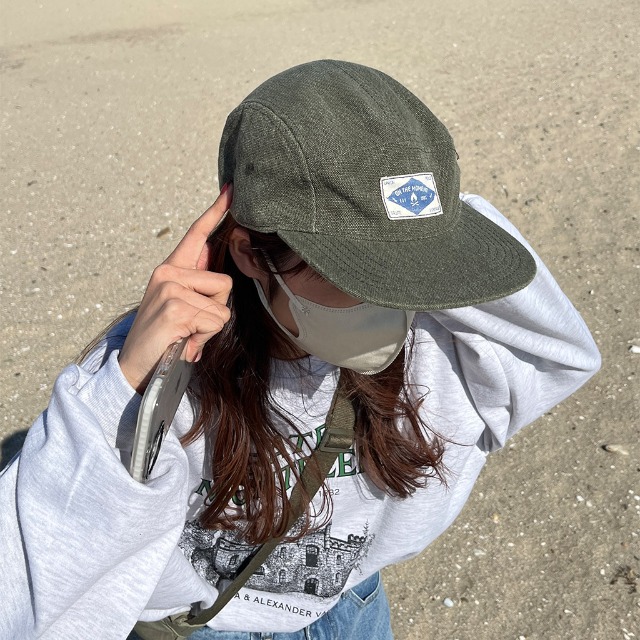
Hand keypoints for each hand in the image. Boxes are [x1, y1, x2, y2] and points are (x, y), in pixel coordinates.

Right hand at [118, 184, 233, 392]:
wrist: (137, 365)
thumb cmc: (165, 336)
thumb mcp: (180, 306)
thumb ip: (199, 287)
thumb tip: (223, 278)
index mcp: (171, 269)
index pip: (197, 234)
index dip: (216, 212)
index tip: (232, 189)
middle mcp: (168, 272)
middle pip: (225, 283)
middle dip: (218, 311)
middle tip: (193, 326)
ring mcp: (170, 288)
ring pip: (222, 306)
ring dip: (211, 328)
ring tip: (187, 335)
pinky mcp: (175, 307)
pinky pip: (215, 321)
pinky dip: (205, 338)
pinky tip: (184, 343)